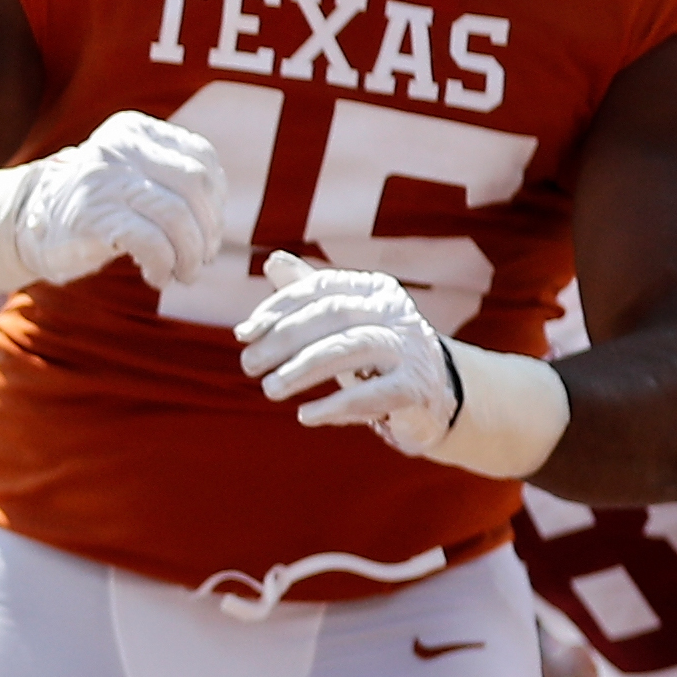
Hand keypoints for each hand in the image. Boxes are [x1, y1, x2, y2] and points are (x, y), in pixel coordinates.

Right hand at [21, 111, 245, 289]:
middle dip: (208, 229)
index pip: (199, 156)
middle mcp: (119, 147)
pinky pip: (151, 242)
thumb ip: (170, 177)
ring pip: (177, 216)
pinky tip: (158, 276)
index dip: (216, 198)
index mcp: (133, 129)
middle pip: (195, 184)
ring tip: (184, 273)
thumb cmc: (94, 205)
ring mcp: (104, 179)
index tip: (208, 228)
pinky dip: (164, 265)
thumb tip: (218, 217)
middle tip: (201, 258)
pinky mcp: (94, 217)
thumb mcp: (130, 174)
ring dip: (189, 254)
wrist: (30, 223)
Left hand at [239, 251, 459, 446]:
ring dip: (303, 369)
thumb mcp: (341, 322)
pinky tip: (305, 415)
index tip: (243, 334)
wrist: (433, 394)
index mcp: (374, 289)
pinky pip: (373, 394)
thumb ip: (309, 294)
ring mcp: (410, 348)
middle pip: (333, 314)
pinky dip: (335, 406)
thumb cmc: (373, 352)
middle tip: (248, 365)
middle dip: (283, 339)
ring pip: (351, 348)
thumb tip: (271, 260)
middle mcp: (396, 311)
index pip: (320, 288)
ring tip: (269, 389)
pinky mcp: (417, 388)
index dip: (277, 308)